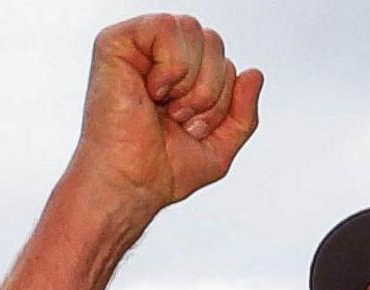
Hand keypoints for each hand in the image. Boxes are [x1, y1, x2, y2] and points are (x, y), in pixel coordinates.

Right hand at [73, 16, 261, 217]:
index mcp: (178, 75)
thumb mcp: (219, 146)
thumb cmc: (162, 169)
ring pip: (192, 29)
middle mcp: (157, 56)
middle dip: (209, 89)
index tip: (190, 127)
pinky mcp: (115, 42)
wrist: (131, 184)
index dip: (221, 97)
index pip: (223, 59)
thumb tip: (254, 74)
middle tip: (180, 118)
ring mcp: (136, 46)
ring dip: (191, 81)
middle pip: (212, 40)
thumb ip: (243, 112)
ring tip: (166, 106)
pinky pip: (166, 26)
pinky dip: (171, 66)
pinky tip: (152, 90)